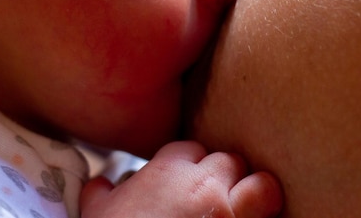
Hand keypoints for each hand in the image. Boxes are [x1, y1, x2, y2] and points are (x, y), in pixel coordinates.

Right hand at [80, 141, 282, 217]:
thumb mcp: (97, 213)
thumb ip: (102, 192)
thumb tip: (99, 185)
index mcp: (168, 173)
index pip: (190, 149)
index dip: (188, 165)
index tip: (185, 181)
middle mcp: (204, 187)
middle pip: (229, 162)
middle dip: (223, 176)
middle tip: (214, 195)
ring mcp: (230, 215)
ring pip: (263, 186)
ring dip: (257, 193)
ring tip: (249, 205)